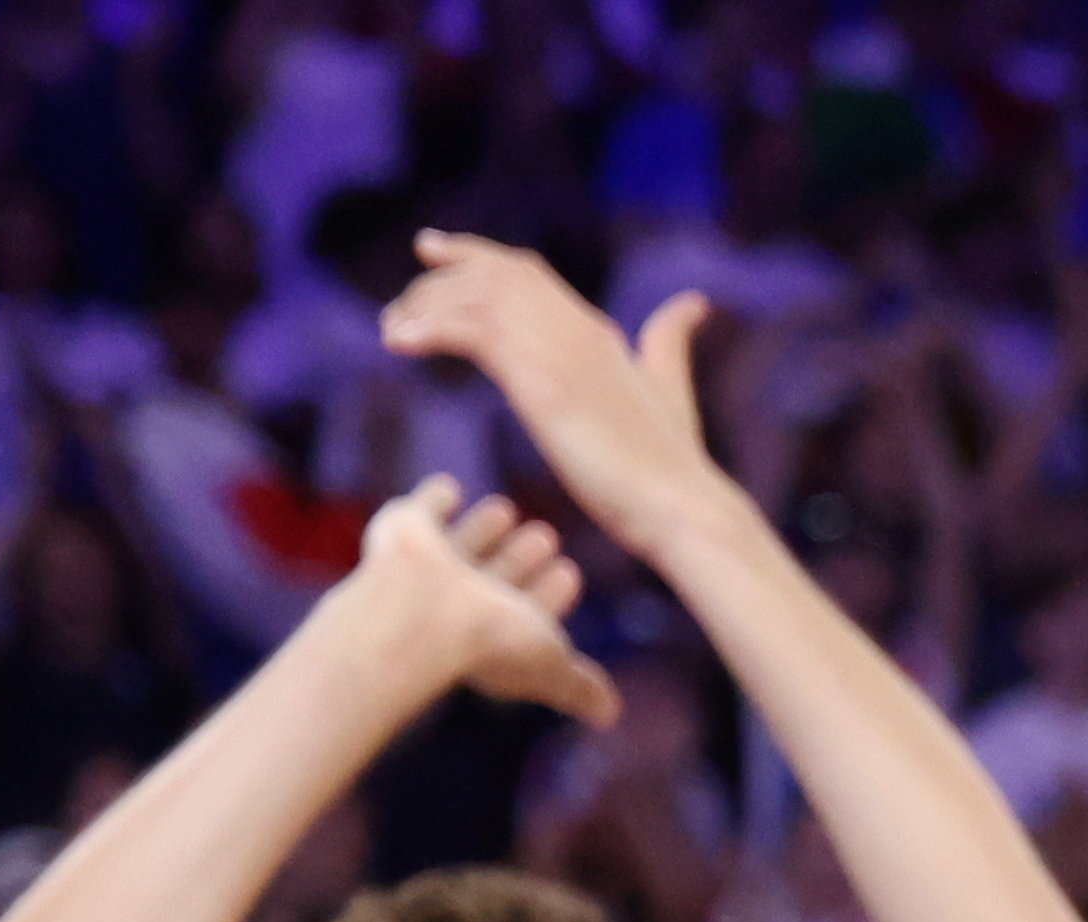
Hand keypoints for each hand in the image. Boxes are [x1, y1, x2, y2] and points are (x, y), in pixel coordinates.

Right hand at [349, 480, 616, 725]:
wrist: (422, 613)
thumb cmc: (489, 643)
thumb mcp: (551, 665)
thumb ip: (579, 686)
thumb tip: (610, 715)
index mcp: (498, 633)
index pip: (531, 611)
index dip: (550, 596)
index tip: (570, 573)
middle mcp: (462, 601)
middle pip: (497, 576)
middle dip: (523, 558)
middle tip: (546, 535)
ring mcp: (432, 564)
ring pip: (465, 542)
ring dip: (485, 528)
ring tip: (507, 509)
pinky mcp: (408, 528)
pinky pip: (424, 508)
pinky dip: (437, 498)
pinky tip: (449, 488)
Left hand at [380, 233, 728, 560]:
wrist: (681, 504)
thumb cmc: (674, 467)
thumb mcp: (670, 391)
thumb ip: (668, 343)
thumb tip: (695, 303)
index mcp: (597, 331)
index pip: (526, 273)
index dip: (475, 256)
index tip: (433, 250)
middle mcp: (575, 327)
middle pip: (494, 272)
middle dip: (439, 273)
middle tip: (398, 301)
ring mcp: (557, 350)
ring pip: (473, 296)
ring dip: (423, 307)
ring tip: (392, 333)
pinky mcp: (540, 380)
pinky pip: (467, 329)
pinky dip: (427, 328)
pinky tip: (400, 344)